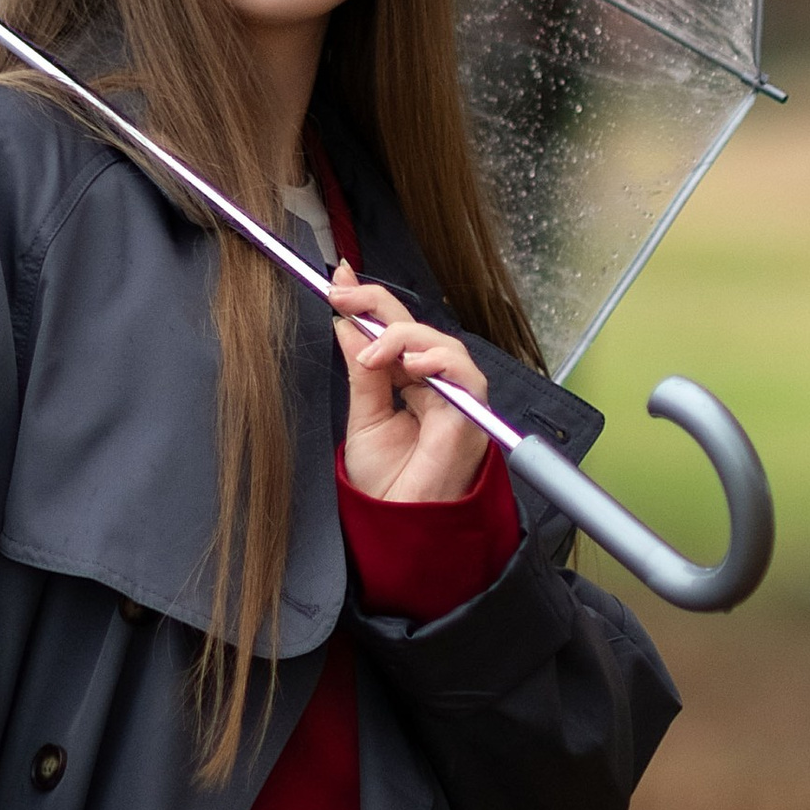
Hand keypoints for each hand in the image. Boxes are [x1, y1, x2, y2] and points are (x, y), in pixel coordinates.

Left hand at [333, 271, 490, 504]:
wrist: (402, 528)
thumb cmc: (388, 485)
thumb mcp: (364, 419)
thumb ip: (361, 373)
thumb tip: (346, 324)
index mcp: (410, 383)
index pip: (393, 330)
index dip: (369, 302)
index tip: (338, 281)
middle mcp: (436, 385)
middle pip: (416, 328)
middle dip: (378, 305)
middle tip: (342, 296)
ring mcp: (455, 398)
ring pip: (441, 343)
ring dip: (403, 336)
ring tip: (372, 353)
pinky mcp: (471, 415)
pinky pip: (465, 374)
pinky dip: (439, 361)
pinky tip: (411, 365)